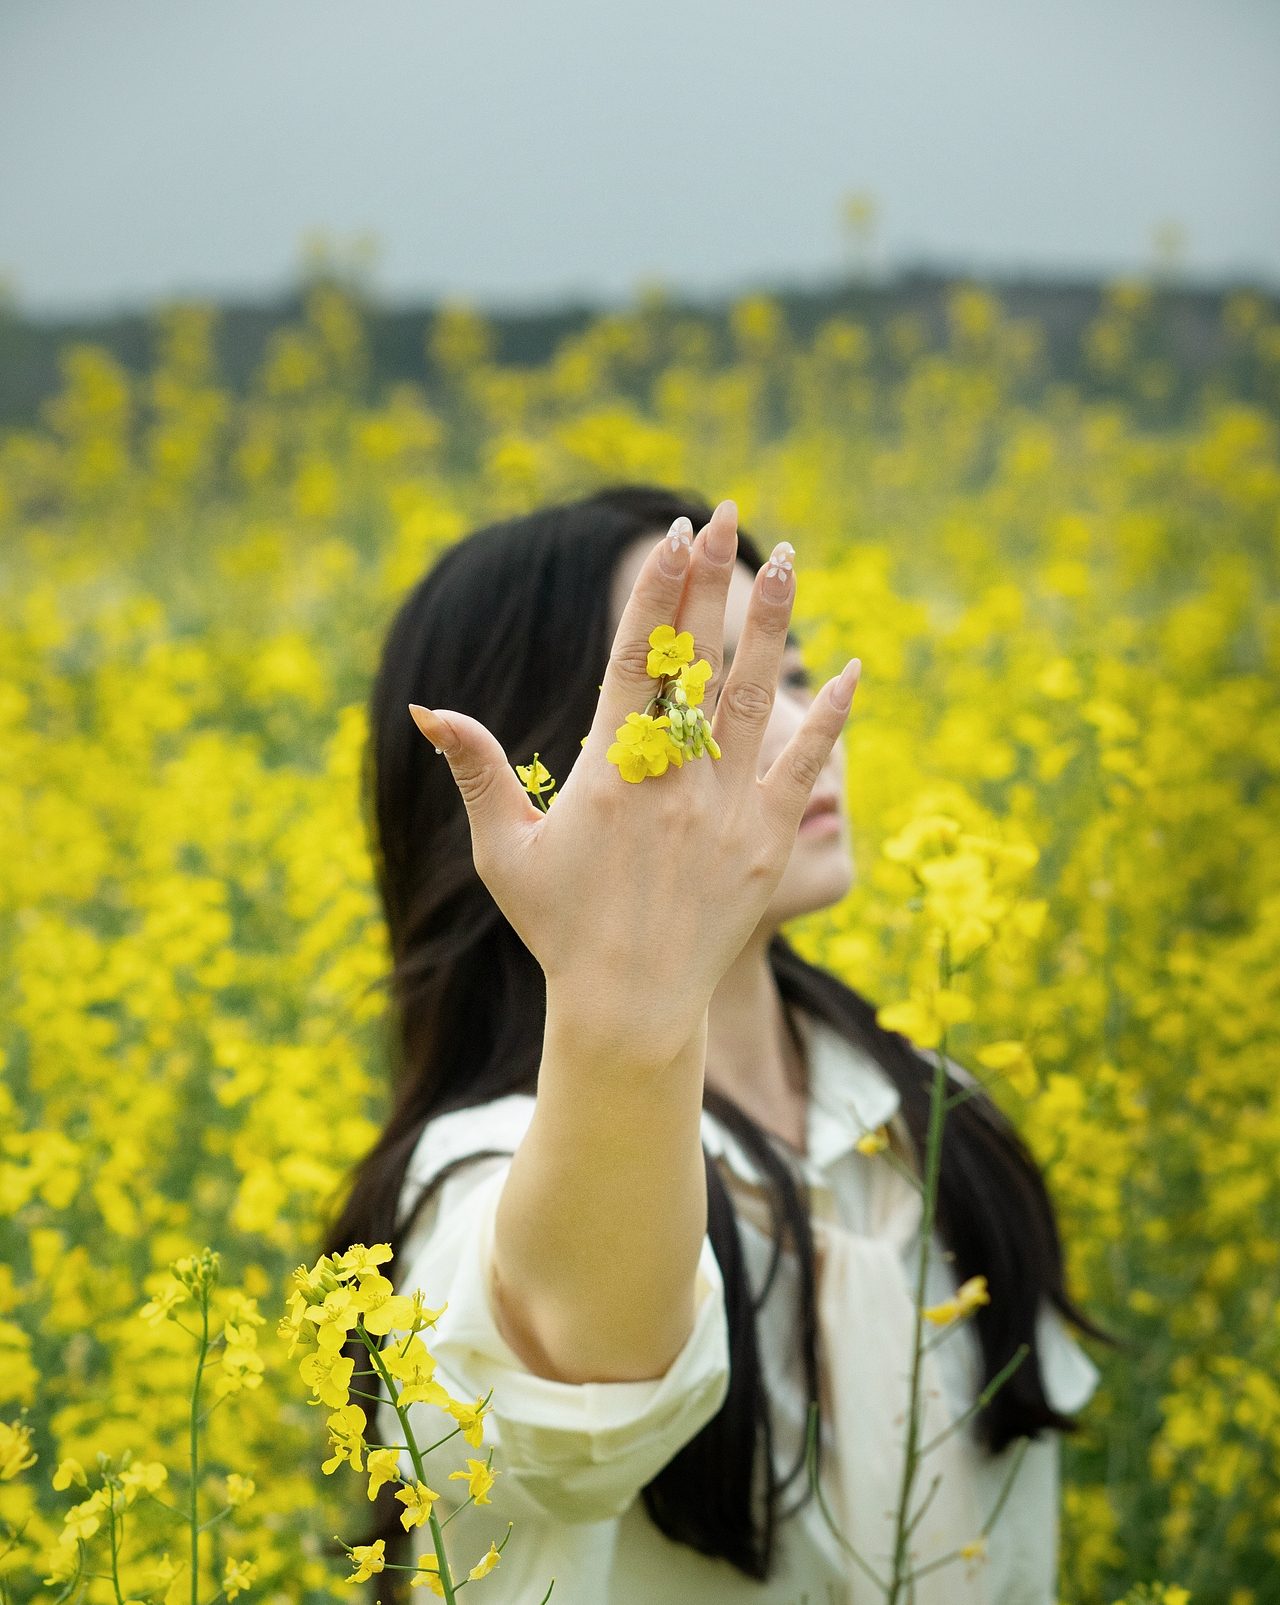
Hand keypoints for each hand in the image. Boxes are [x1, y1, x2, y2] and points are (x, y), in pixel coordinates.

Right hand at [410, 501, 859, 1066]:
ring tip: (789, 559)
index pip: (637, 658)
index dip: (658, 591)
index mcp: (610, 774)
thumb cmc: (560, 926)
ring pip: (756, 697)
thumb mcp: (504, 852)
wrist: (630, 1007)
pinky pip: (805, 765)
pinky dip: (828, 717)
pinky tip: (849, 670)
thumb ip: (477, 771)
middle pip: (698, 659)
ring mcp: (726, 811)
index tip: (677, 537)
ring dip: (774, 624)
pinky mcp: (767, 843)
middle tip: (729, 513)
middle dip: (713, 580)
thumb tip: (428, 709)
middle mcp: (673, 782)